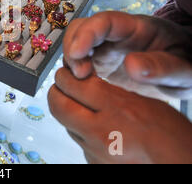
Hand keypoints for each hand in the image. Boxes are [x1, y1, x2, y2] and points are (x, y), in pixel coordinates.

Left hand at [48, 68, 191, 163]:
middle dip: (55, 91)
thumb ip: (112, 93)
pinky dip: (82, 133)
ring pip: (66, 124)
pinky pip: (79, 143)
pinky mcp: (94, 163)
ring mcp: (95, 151)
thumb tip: (86, 85)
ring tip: (77, 105)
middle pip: (58, 105)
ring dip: (68, 112)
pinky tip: (94, 129)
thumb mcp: (143, 102)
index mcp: (117, 109)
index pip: (74, 84)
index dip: (65, 75)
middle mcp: (101, 131)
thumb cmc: (170, 135)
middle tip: (60, 85)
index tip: (66, 72)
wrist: (179, 164)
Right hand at [63, 11, 191, 98]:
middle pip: (81, 28)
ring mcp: (106, 47)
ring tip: (81, 83)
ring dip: (70, 61)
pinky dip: (73, 73)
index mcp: (137, 28)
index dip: (86, 33)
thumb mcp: (184, 70)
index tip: (78, 54)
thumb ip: (162, 67)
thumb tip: (132, 66)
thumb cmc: (187, 63)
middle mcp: (116, 34)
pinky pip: (79, 61)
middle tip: (80, 75)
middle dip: (72, 48)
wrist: (183, 70)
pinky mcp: (100, 62)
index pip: (104, 21)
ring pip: (75, 43)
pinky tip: (83, 87)